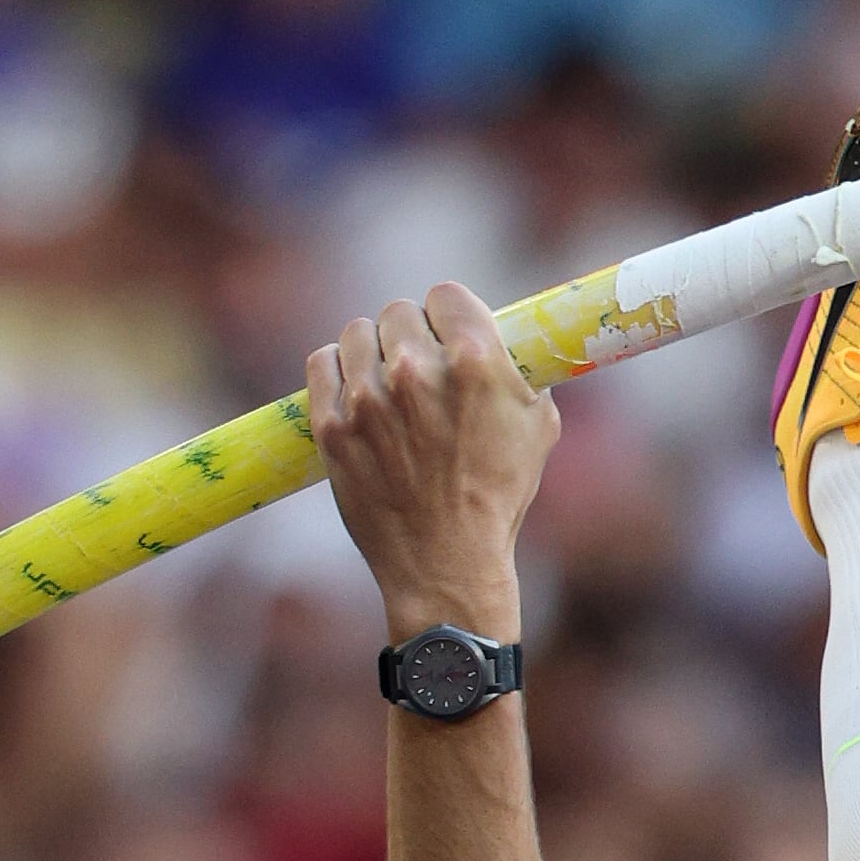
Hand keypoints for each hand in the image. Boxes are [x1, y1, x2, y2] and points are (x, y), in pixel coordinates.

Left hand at [305, 283, 559, 646]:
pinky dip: (336, 371)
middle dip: (411, 335)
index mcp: (474, 362)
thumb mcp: (537, 427)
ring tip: (385, 383)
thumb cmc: (498, 499)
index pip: (445, 296)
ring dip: (372, 351)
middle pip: (399, 311)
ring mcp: (368, 399)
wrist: (446, 565)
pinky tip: (354, 391)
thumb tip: (510, 341)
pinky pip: (322, 363)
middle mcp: (417, 371)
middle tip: (419, 367)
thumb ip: (519, 372)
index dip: (449, 315)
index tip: (448, 335)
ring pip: (357, 333)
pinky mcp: (332, 426)